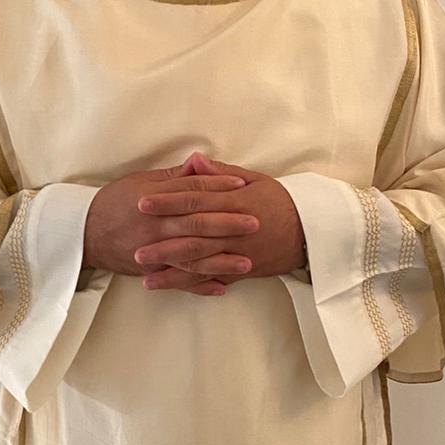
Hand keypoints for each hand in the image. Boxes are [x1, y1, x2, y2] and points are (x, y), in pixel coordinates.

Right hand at [82, 156, 260, 296]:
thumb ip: (173, 177)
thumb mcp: (141, 182)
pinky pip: (178, 280)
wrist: (83, 232)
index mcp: (156, 198)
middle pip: (197, 222)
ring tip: (247, 262)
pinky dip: (200, 286)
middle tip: (256, 223)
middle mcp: (156, 224)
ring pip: (192, 255)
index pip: (193, 190)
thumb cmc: (115, 203)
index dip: (219, 187)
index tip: (243, 186)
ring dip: (221, 260)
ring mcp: (154, 249)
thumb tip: (200, 163)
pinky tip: (222, 287)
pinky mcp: (150, 269)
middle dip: (228, 223)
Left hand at [134, 152, 305, 288]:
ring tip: (142, 268)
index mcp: (234, 201)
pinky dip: (189, 283)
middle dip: (162, 238)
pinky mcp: (241, 270)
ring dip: (169, 265)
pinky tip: (167, 284)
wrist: (310, 232)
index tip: (142, 202)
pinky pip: (211, 277)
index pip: (195, 199)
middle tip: (133, 242)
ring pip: (199, 260)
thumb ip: (221, 173)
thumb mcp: (254, 179)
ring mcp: (237, 252)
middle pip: (193, 233)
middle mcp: (234, 228)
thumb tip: (194, 160)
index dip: (167, 202)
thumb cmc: (279, 201)